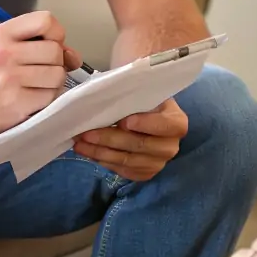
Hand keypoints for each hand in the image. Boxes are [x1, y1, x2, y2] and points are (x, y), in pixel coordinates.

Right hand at [0, 10, 82, 134]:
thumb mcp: (5, 46)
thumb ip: (40, 44)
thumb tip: (74, 57)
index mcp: (3, 34)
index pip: (46, 21)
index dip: (55, 34)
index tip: (47, 44)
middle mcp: (6, 54)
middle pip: (55, 51)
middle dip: (55, 61)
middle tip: (39, 69)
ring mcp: (11, 81)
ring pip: (57, 75)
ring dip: (53, 82)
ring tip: (36, 85)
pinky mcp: (17, 105)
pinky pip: (51, 97)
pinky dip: (46, 99)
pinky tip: (31, 98)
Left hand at [72, 98, 187, 180]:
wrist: (145, 118)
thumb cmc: (142, 101)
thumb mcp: (143, 91)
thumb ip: (133, 89)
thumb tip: (108, 82)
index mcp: (176, 122)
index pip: (166, 125)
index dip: (146, 124)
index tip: (124, 121)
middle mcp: (170, 146)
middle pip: (140, 145)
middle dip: (111, 139)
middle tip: (86, 132)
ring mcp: (157, 163)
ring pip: (127, 161)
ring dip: (100, 152)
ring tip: (80, 142)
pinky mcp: (143, 174)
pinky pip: (121, 171)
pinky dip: (102, 160)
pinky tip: (87, 151)